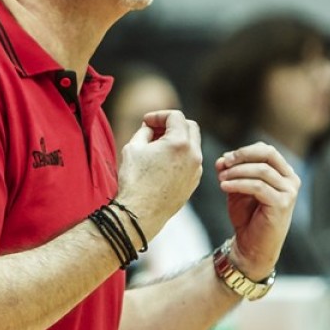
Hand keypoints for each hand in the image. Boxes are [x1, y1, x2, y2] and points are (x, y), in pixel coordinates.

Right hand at [115, 109, 202, 238]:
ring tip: (156, 147)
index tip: (146, 122)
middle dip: (173, 124)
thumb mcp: (133, 147)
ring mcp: (196, 170)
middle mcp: (194, 155)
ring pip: (192, 145)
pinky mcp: (194, 182)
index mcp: (180, 143)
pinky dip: (180, 155)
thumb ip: (145, 131)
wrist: (140, 213)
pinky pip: (191, 161)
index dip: (159, 115)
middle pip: (190, 127)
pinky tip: (163, 162)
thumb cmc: (134, 180)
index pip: (175, 116)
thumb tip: (151, 127)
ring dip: (177, 140)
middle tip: (155, 130)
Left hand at [216, 142, 299, 279]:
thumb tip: (222, 159)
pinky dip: (239, 184)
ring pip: (262, 170)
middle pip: (268, 154)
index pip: (266, 150)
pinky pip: (258, 186)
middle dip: (243, 155)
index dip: (244, 151)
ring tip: (220, 178)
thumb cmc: (247, 218)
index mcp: (284, 173)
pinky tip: (224, 186)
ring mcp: (289, 192)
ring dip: (237, 172)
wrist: (251, 248)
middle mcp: (291, 180)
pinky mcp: (281, 204)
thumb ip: (232, 173)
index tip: (225, 159)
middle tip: (224, 163)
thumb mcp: (237, 189)